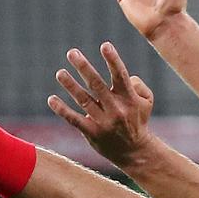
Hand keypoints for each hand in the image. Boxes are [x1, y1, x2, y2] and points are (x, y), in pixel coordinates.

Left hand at [49, 42, 155, 165]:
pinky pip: (74, 120)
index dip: (113, 60)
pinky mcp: (92, 133)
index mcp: (129, 99)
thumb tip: (125, 76)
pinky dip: (62, 110)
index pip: (120, 76)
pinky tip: (51, 99)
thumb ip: (139, 85)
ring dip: (70, 85)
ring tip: (60, 73)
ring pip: (84, 100)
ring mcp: (104, 122)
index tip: (104, 45)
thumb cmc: (138, 120)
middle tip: (71, 52)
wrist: (135, 152)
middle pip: (97, 85)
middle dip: (84, 67)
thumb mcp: (147, 102)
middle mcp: (116, 109)